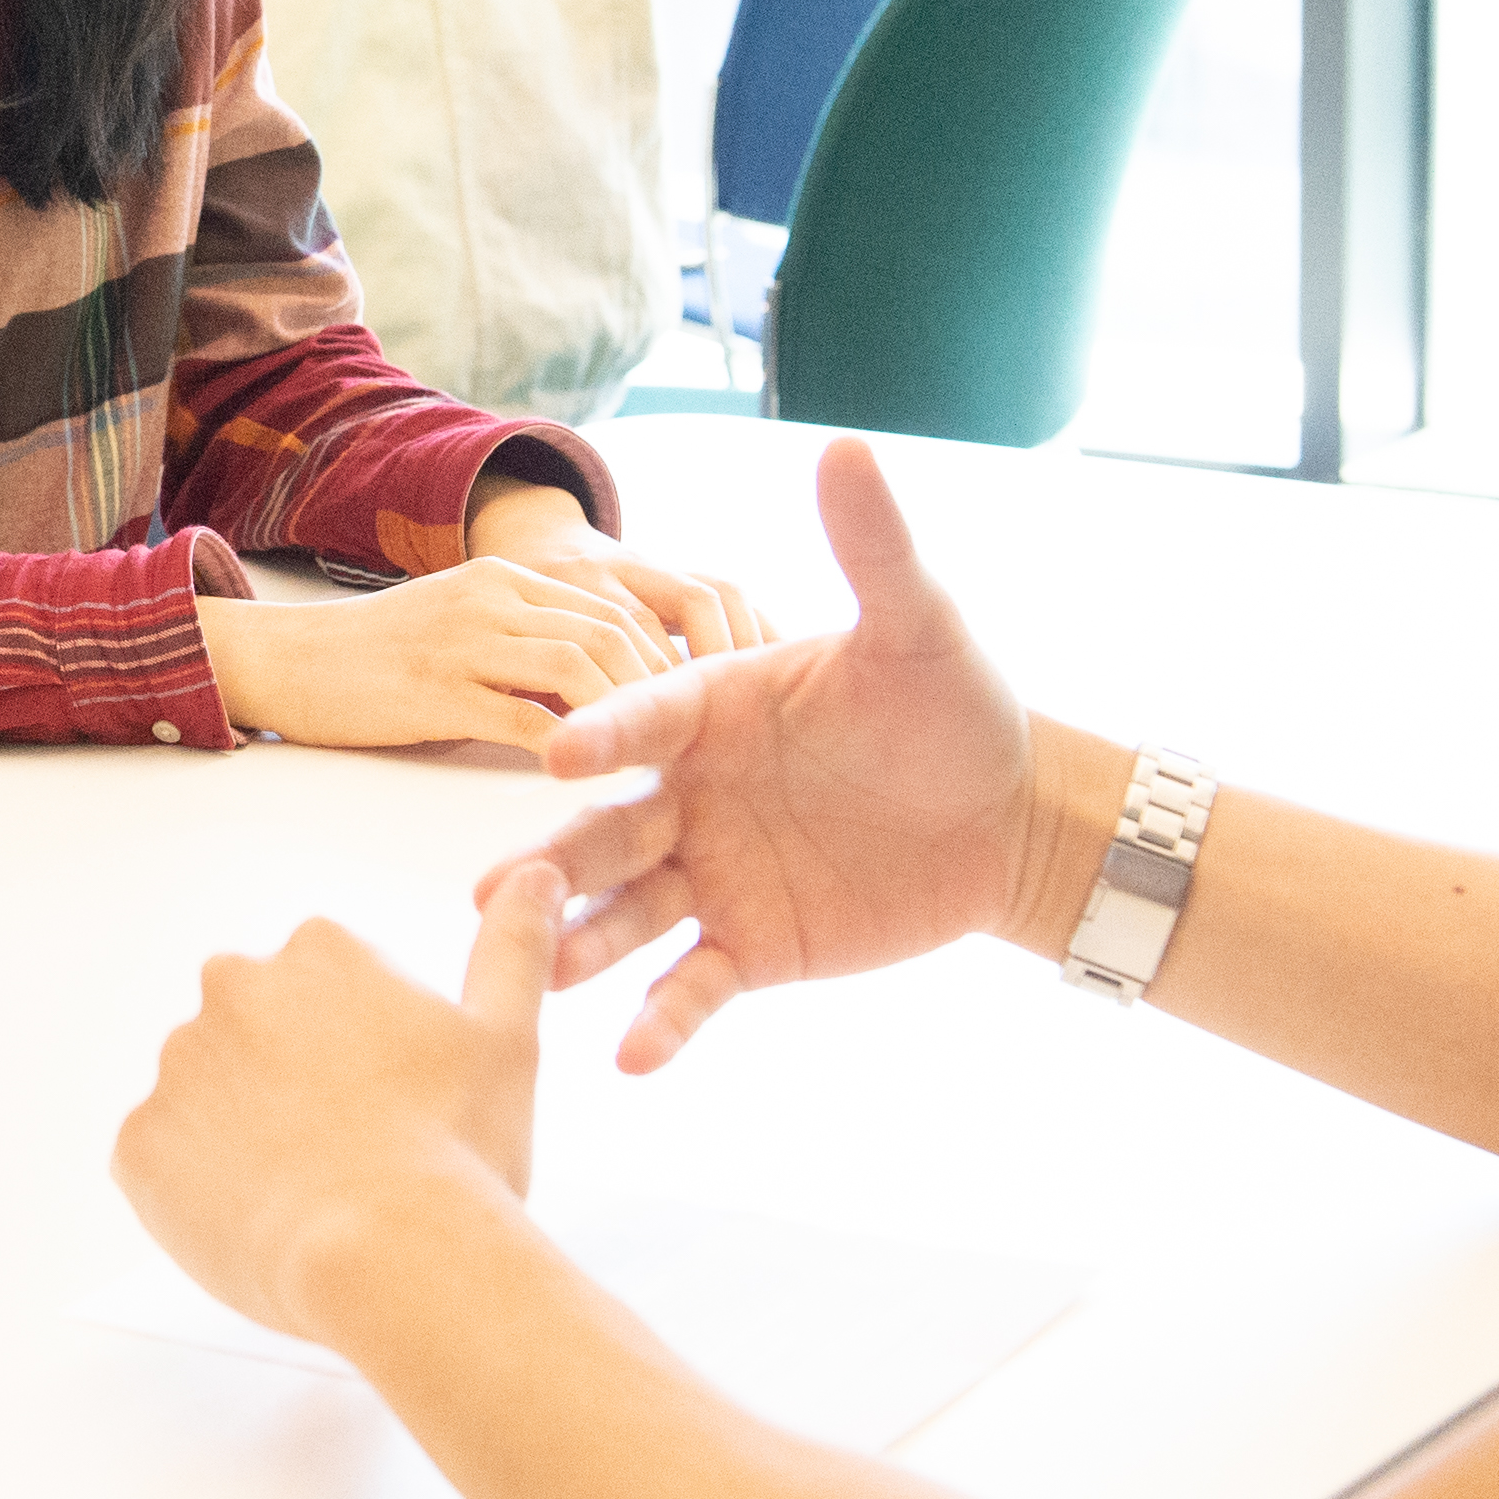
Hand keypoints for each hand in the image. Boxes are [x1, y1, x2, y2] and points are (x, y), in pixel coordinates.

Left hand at [111, 868, 561, 1341]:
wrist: (393, 1253)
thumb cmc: (458, 1148)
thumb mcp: (507, 1037)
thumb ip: (513, 946)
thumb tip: (539, 874)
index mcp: (317, 950)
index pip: (326, 994)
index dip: (365, 1059)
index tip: (394, 1104)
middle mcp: (231, 986)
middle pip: (258, 1040)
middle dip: (292, 1087)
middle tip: (352, 1154)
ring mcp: (176, 1066)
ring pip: (208, 1102)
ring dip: (244, 1138)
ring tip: (312, 1198)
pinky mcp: (137, 1144)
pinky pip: (162, 1166)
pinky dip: (200, 1194)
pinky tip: (259, 1223)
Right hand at [198, 553, 681, 751]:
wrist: (284, 659)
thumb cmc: (375, 657)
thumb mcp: (460, 627)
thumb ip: (525, 644)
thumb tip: (600, 692)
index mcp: (504, 578)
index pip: (612, 606)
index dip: (664, 655)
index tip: (696, 708)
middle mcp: (491, 597)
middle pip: (609, 631)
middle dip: (663, 688)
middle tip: (696, 745)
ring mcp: (464, 641)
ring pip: (577, 667)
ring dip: (626, 717)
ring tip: (657, 765)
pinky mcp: (436, 692)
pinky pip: (523, 719)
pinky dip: (569, 751)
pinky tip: (592, 782)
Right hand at [480, 435, 1080, 1071]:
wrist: (1010, 816)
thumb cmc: (955, 707)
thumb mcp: (917, 624)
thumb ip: (873, 547)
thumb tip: (847, 445)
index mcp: (709, 711)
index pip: (641, 721)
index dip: (603, 735)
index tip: (556, 754)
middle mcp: (691, 793)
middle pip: (606, 828)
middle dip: (550, 860)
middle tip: (488, 894)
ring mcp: (712, 873)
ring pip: (628, 910)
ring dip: (581, 942)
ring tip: (538, 974)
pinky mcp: (749, 945)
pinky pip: (694, 985)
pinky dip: (662, 1019)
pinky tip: (630, 1053)